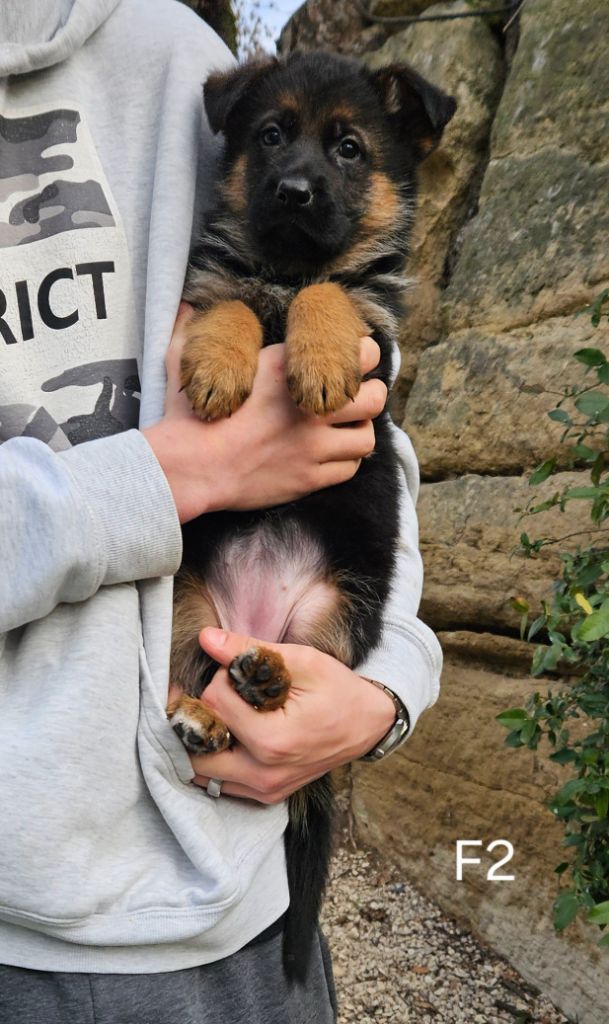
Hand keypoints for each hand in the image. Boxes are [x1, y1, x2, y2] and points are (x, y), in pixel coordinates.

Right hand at [143, 303, 386, 522]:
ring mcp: (312, 445)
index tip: (356, 361)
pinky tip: (329, 456)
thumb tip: (185, 305)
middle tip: (358, 399)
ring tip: (344, 430)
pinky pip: (348, 469)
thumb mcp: (186, 362)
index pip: (358, 354)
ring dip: (358, 433)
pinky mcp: (309, 477)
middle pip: (374, 397)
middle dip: (371, 396)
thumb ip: (191, 329)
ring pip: (366, 437)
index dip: (364, 356)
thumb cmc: (188, 417)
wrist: (190, 468)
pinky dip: (344, 462)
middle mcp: (308, 405)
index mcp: (286, 370)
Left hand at [183, 627, 396, 802]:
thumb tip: (207, 638)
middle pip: (198, 744)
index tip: (239, 671)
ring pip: (202, 770)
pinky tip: (230, 733)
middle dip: (200, 713)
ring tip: (219, 712)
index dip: (220, 679)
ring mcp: (265, 790)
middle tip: (216, 691)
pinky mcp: (266, 795)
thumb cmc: (339, 690)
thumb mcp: (300, 661)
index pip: (214, 703)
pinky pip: (221, 782)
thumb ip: (249, 650)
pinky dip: (216, 758)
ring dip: (202, 739)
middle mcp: (265, 773)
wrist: (369, 724)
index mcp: (272, 740)